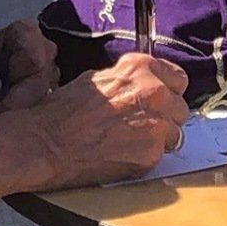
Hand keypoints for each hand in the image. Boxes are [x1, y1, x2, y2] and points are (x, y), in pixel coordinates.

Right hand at [16, 53, 189, 188]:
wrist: (46, 143)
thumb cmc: (62, 112)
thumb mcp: (95, 79)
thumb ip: (126, 80)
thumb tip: (138, 85)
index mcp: (140, 68)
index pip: (178, 77)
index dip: (167, 90)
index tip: (159, 99)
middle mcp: (153, 92)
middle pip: (180, 106)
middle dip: (164, 116)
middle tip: (141, 124)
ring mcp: (156, 124)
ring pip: (175, 132)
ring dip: (158, 138)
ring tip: (130, 141)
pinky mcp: (151, 153)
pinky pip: (161, 155)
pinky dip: (146, 157)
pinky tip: (124, 154)